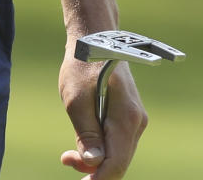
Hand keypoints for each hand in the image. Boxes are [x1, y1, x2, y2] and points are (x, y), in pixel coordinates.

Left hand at [58, 43, 147, 177]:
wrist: (95, 36)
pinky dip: (100, 147)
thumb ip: (86, 133)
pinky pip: (116, 142)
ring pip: (117, 154)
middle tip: (65, 159)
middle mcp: (137, 122)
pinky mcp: (129, 116)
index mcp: (126, 118)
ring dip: (95, 159)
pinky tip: (83, 140)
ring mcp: (135, 119)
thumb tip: (94, 164)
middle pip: (118, 161)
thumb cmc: (83, 63)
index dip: (99, 179)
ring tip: (68, 153)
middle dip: (94, 169)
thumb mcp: (76, 99)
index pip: (117, 163)